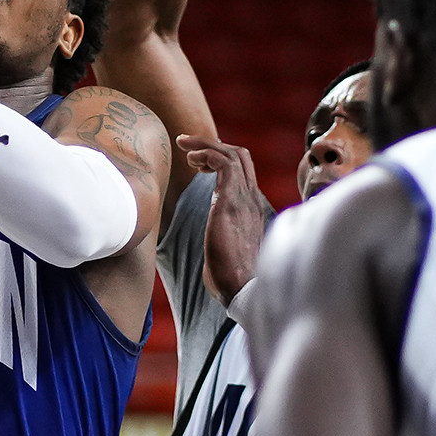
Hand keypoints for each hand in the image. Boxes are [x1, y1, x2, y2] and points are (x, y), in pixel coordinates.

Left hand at [182, 133, 266, 303]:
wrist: (242, 291)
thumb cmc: (232, 279)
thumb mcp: (227, 253)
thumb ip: (224, 241)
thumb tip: (213, 249)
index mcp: (251, 209)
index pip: (243, 171)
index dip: (220, 158)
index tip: (198, 162)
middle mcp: (250, 199)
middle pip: (240, 155)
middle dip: (212, 144)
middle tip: (187, 145)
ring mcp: (244, 199)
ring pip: (232, 153)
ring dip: (206, 144)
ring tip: (184, 146)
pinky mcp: (231, 202)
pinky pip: (224, 163)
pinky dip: (207, 153)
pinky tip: (191, 160)